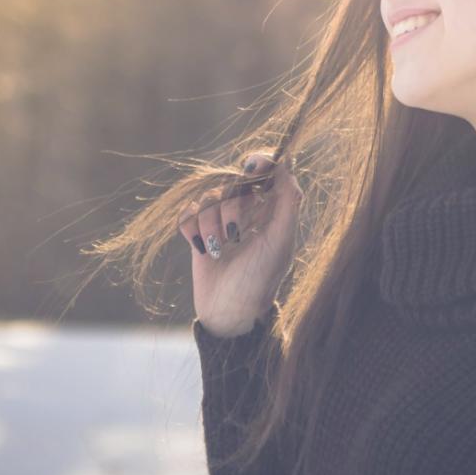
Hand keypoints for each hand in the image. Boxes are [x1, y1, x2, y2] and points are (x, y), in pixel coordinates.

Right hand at [180, 153, 302, 336]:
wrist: (229, 312)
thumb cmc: (260, 279)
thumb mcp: (281, 241)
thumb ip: (288, 201)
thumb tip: (285, 164)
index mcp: (272, 211)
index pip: (267, 172)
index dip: (259, 162)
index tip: (251, 165)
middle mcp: (247, 213)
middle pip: (232, 184)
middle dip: (230, 208)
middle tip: (235, 236)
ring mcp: (221, 223)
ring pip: (208, 199)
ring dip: (211, 224)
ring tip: (219, 251)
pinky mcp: (199, 234)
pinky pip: (188, 214)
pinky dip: (192, 230)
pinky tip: (202, 248)